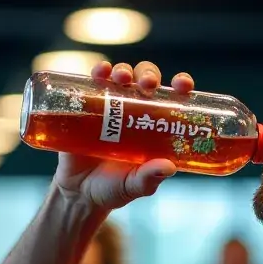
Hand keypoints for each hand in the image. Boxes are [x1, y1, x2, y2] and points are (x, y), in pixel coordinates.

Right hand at [53, 60, 194, 210]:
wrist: (78, 193)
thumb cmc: (113, 188)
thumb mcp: (134, 186)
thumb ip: (149, 178)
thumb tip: (169, 167)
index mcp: (154, 127)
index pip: (172, 99)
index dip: (180, 85)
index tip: (183, 85)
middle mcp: (134, 111)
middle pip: (146, 80)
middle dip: (149, 75)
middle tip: (148, 84)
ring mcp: (110, 106)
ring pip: (121, 76)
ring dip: (124, 70)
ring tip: (122, 78)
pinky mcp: (86, 107)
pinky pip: (92, 82)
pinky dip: (98, 71)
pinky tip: (101, 71)